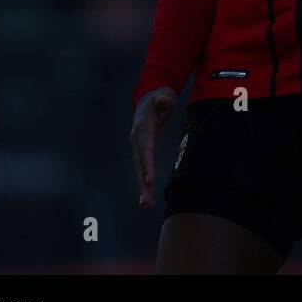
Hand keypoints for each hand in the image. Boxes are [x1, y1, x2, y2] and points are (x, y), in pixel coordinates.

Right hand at [130, 87, 176, 208]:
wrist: (149, 99)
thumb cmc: (159, 97)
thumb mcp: (162, 95)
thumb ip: (163, 99)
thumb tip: (164, 100)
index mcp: (142, 128)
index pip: (145, 149)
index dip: (147, 164)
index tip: (149, 180)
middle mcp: (137, 140)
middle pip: (140, 164)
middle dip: (142, 184)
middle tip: (146, 202)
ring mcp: (139, 147)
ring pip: (140, 170)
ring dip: (143, 188)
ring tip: (146, 206)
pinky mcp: (142, 152)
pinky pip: (143, 169)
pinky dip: (145, 183)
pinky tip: (147, 197)